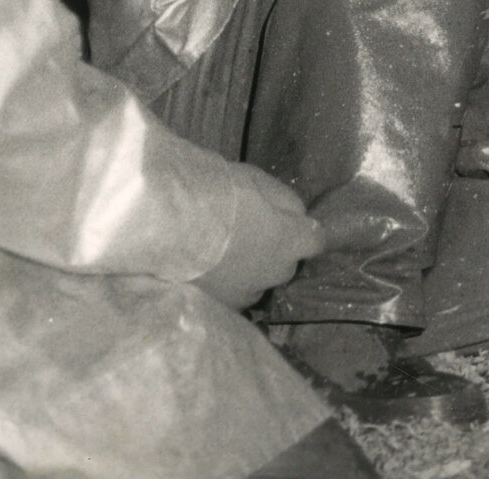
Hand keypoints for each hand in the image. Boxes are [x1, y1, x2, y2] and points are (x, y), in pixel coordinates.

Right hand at [194, 164, 325, 310]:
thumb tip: (296, 215)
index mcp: (290, 241)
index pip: (316, 241)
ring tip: (220, 249)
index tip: (290, 223)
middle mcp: (276, 273)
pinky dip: (226, 281)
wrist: (173, 224)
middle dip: (274, 249)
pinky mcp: (224, 306)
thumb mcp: (258, 181)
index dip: (305, 231)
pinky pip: (234, 292)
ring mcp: (250, 293)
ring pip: (259, 280)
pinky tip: (206, 266)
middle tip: (246, 229)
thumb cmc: (218, 195)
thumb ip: (284, 201)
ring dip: (249, 268)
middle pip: (286, 262)